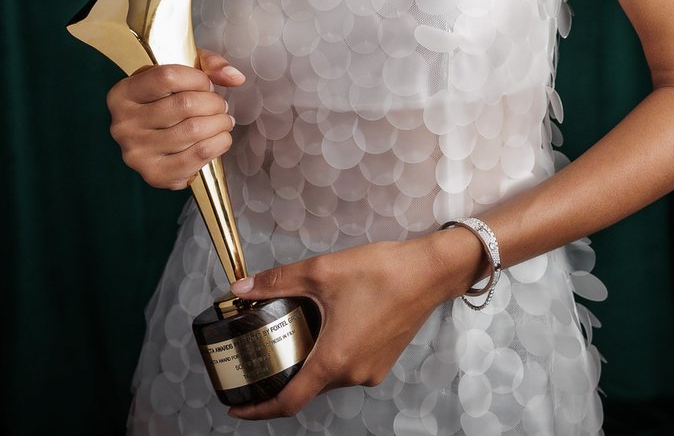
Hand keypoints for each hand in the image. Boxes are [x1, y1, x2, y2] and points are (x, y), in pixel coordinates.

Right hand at [106, 49, 244, 188]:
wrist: (152, 140)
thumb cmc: (165, 102)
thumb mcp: (179, 72)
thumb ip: (208, 65)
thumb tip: (234, 77)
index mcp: (123, 94)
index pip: (168, 77)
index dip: (198, 78)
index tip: (208, 84)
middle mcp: (124, 124)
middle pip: (184, 105)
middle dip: (214, 102)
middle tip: (220, 105)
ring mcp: (137, 152)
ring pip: (194, 130)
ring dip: (220, 123)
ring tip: (223, 120)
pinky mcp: (154, 174)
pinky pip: (197, 156)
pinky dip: (219, 144)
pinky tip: (220, 138)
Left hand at [225, 233, 467, 421]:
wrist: (430, 271)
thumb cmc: (382, 272)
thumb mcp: (323, 271)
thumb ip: (279, 282)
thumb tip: (242, 288)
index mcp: (334, 360)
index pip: (288, 401)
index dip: (258, 409)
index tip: (236, 407)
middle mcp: (353, 374)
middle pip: (308, 386)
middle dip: (283, 373)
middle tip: (263, 352)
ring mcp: (371, 370)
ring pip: (328, 374)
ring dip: (310, 360)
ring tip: (296, 331)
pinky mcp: (383, 361)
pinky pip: (348, 366)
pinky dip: (331, 354)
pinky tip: (328, 325)